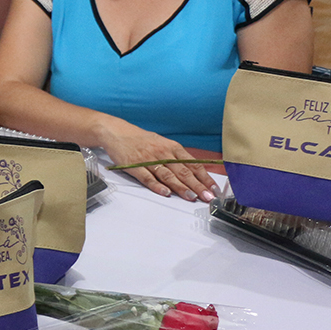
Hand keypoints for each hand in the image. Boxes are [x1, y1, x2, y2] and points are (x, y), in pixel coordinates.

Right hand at [96, 118, 216, 200]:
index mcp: (172, 147)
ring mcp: (148, 159)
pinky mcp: (134, 166)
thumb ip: (177, 158)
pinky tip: (165, 193)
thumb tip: (195, 173)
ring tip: (191, 197)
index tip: (213, 189)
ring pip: (168, 175)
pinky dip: (156, 186)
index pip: (193, 164)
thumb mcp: (162, 144)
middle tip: (207, 197)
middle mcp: (162, 153)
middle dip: (197, 186)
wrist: (116, 132)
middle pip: (183, 171)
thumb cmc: (141, 140)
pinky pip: (147, 177)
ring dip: (181, 187)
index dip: (205, 178)